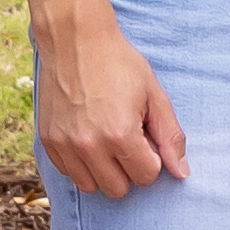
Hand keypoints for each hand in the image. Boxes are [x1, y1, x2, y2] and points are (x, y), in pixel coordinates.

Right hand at [27, 0, 186, 199]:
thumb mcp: (154, 95)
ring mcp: (64, 145)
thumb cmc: (119, 64)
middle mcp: (89, 145)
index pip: (146, 176)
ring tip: (107, 141)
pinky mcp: (47, 141)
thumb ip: (170, 137)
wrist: (74, 40)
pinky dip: (81, 164)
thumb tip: (182, 173)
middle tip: (127, 140)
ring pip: (91, 187)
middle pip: (118, 189)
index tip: (145, 136)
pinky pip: (69, 173)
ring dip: (104, 171)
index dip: (151, 158)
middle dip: (129, 170)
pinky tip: (88, 138)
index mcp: (120, 134)